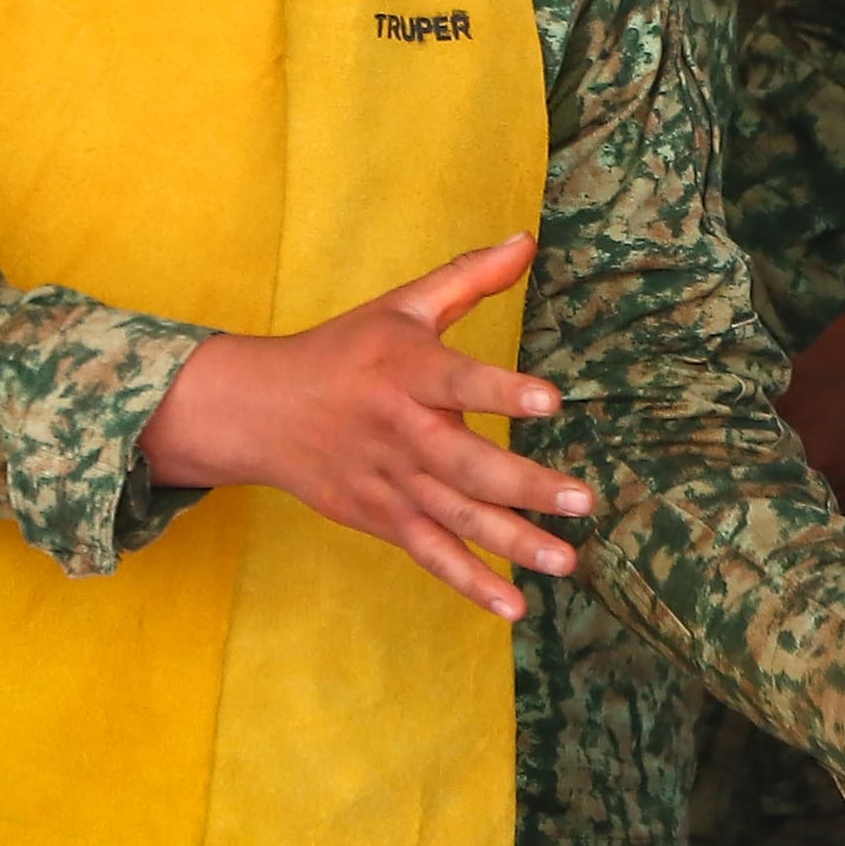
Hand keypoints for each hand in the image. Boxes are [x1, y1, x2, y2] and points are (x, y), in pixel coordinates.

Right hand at [139, 235, 585, 620]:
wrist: (259, 411)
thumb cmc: (345, 350)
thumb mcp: (401, 305)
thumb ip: (468, 278)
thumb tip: (529, 239)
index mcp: (406, 373)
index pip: (458, 381)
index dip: (501, 392)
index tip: (550, 401)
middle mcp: (401, 433)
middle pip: (467, 466)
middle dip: (527, 487)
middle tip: (585, 501)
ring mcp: (391, 483)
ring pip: (456, 519)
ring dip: (513, 543)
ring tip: (568, 561)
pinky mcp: (382, 519)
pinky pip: (430, 556)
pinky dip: (470, 583)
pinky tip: (514, 606)